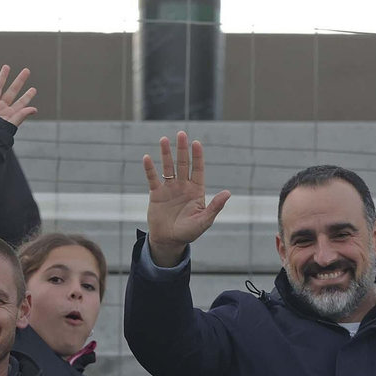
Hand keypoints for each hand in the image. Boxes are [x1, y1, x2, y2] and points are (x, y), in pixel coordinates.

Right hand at [0, 65, 36, 126]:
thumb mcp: (12, 123)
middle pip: (12, 91)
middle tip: (27, 71)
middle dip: (19, 81)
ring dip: (2, 77)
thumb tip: (34, 109)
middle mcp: (2, 108)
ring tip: (7, 67)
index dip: (28, 96)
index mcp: (10, 114)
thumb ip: (22, 115)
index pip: (21, 103)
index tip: (33, 89)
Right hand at [142, 132, 230, 267]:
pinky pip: (153, 179)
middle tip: (181, 134)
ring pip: (168, 167)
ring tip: (164, 140)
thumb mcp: (204, 221)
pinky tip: (147, 158)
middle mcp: (183, 186)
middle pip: (183, 163)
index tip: (196, 143)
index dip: (197, 156)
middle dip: (182, 149)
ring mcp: (169, 189)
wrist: (169, 240)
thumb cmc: (189, 232)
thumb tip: (227, 193)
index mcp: (196, 190)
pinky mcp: (156, 194)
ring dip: (166, 154)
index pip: (198, 169)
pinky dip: (149, 169)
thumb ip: (215, 207)